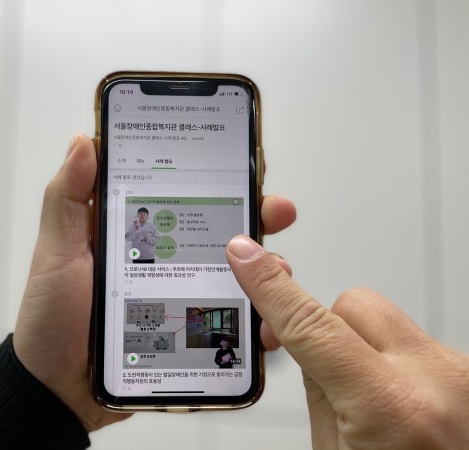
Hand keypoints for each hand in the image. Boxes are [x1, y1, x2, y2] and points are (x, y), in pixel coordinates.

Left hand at [12, 135, 297, 431]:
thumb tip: (83, 142)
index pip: (182, 194)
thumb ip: (67, 200)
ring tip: (278, 271)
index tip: (244, 165)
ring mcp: (180, 296)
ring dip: (264, 270)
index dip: (216, 178)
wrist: (57, 390)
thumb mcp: (56, 253)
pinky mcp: (188, 331)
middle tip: (276, 211)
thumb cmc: (51, 319)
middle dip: (255, 218)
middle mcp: (164, 260)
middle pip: (219, 232)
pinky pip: (229, 322)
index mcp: (136, 233)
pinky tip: (265, 325)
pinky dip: (254, 321)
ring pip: (234, 276)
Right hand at [226, 235, 468, 448]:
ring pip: (388, 321)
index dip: (270, 287)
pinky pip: (416, 342)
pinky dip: (395, 362)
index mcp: (392, 409)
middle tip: (324, 367)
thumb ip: (318, 389)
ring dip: (365, 348)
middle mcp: (438, 380)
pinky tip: (402, 402)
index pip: (311, 325)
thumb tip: (305, 338)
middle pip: (356, 304)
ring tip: (374, 401)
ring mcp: (462, 373)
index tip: (246, 257)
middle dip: (328, 326)